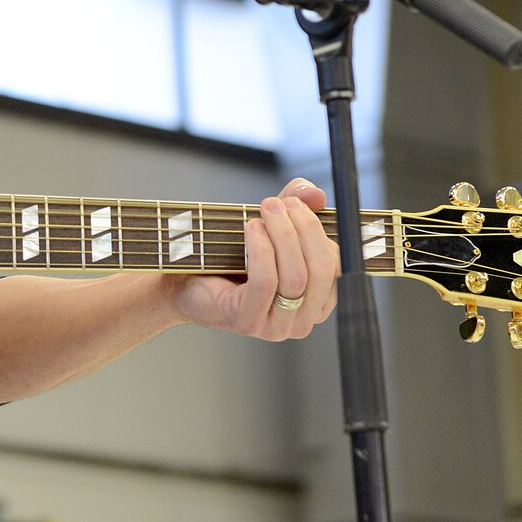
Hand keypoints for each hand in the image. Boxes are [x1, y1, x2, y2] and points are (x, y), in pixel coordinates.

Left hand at [167, 177, 339, 340]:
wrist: (184, 282)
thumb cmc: (231, 257)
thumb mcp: (271, 227)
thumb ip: (297, 207)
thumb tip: (316, 195)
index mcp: (317, 302)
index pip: (337, 267)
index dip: (322, 232)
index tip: (301, 203)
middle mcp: (303, 320)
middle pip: (321, 272)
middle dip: (305, 230)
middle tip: (281, 203)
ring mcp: (277, 327)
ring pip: (296, 278)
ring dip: (283, 236)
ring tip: (265, 209)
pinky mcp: (249, 321)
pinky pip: (266, 283)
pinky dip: (262, 250)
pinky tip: (252, 227)